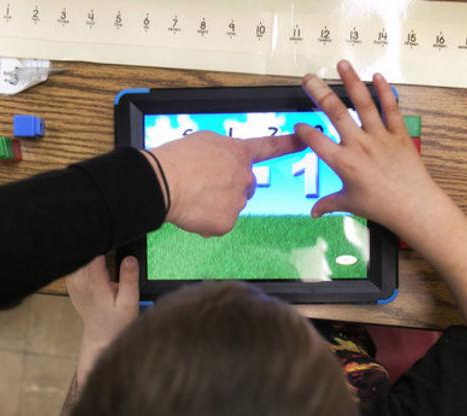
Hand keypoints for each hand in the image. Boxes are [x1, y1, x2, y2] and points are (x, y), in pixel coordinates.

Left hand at [66, 255, 138, 383]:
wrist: (102, 334)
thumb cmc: (118, 319)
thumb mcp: (129, 301)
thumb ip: (129, 279)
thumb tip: (130, 259)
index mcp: (93, 282)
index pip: (92, 253)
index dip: (102, 243)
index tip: (111, 238)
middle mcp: (79, 280)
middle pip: (84, 253)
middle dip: (96, 246)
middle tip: (109, 245)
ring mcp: (73, 282)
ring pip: (78, 258)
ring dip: (90, 253)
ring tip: (103, 254)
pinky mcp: (72, 282)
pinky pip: (76, 265)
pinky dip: (84, 261)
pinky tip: (95, 262)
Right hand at [144, 130, 303, 236]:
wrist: (162, 183)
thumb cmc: (176, 159)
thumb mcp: (203, 141)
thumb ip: (221, 152)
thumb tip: (223, 163)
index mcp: (238, 153)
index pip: (269, 148)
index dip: (288, 144)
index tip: (304, 140)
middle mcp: (244, 177)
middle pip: (244, 187)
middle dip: (229, 188)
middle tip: (204, 186)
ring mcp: (237, 201)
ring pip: (230, 206)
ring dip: (216, 204)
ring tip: (193, 196)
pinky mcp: (227, 222)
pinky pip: (219, 224)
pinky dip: (207, 222)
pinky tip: (193, 211)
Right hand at [295, 60, 443, 238]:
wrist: (414, 206)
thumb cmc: (381, 207)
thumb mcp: (350, 204)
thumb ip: (329, 204)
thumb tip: (313, 213)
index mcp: (343, 163)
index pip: (316, 142)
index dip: (304, 132)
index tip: (298, 125)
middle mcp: (359, 146)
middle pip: (335, 113)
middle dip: (319, 93)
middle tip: (309, 78)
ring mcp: (380, 137)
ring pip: (362, 104)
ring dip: (351, 82)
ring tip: (342, 64)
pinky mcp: (399, 134)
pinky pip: (391, 109)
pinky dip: (385, 92)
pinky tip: (377, 76)